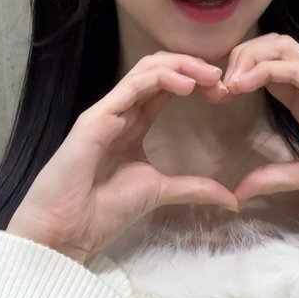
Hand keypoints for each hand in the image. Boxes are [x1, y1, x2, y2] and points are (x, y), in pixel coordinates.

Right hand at [7, 52, 239, 263]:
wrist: (67, 230)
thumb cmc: (103, 211)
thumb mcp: (160, 192)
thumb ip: (193, 188)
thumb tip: (231, 199)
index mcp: (133, 124)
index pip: (166, 87)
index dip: (197, 82)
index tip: (225, 93)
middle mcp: (121, 112)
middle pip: (158, 69)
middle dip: (193, 67)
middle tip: (222, 80)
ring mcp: (107, 112)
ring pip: (146, 70)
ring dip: (182, 67)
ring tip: (210, 77)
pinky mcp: (96, 118)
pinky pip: (131, 86)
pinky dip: (161, 78)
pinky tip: (187, 85)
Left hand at [221, 33, 298, 221]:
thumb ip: (275, 178)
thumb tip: (239, 192)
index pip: (264, 71)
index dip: (234, 76)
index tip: (212, 99)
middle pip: (268, 48)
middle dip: (235, 58)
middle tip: (213, 87)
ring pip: (280, 47)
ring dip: (246, 58)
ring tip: (226, 84)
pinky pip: (296, 67)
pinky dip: (264, 69)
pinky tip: (241, 86)